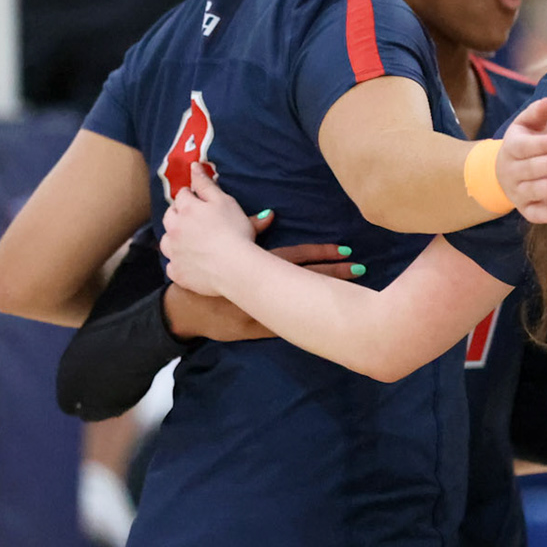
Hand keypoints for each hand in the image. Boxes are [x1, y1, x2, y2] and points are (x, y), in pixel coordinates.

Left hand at [160, 163, 263, 298]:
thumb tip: (194, 166)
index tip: (200, 200)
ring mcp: (173, 252)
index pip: (182, 195)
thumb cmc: (235, 232)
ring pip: (166, 241)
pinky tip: (192, 263)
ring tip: (190, 241)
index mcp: (186, 209)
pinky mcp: (176, 273)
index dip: (191, 195)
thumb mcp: (225, 201)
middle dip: (179, 215)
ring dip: (174, 238)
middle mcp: (174, 229)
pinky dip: (179, 263)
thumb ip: (206, 184)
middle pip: (170, 216)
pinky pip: (172, 265)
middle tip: (195, 219)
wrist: (235, 268)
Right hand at [163, 211, 356, 341]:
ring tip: (356, 292)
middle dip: (335, 274)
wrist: (185, 310)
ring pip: (302, 304)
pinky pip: (288, 327)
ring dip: (328, 296)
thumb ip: (247, 231)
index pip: (297, 257)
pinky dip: (308, 324)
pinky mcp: (260, 330)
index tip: (347, 249)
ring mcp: (263, 312)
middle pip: (307, 279)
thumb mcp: (224, 249)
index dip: (322, 253)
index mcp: (258, 267)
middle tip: (361, 268)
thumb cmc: (206, 275)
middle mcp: (264, 289)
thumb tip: (270, 216)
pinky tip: (331, 324)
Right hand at [497, 97, 546, 222]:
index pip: (524, 146)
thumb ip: (537, 113)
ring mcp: (517, 192)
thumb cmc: (525, 143)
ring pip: (531, 192)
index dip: (543, 144)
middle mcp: (512, 171)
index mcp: (511, 147)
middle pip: (529, 169)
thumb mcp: (527, 125)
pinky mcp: (526, 209)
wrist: (505, 171)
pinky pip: (535, 215)